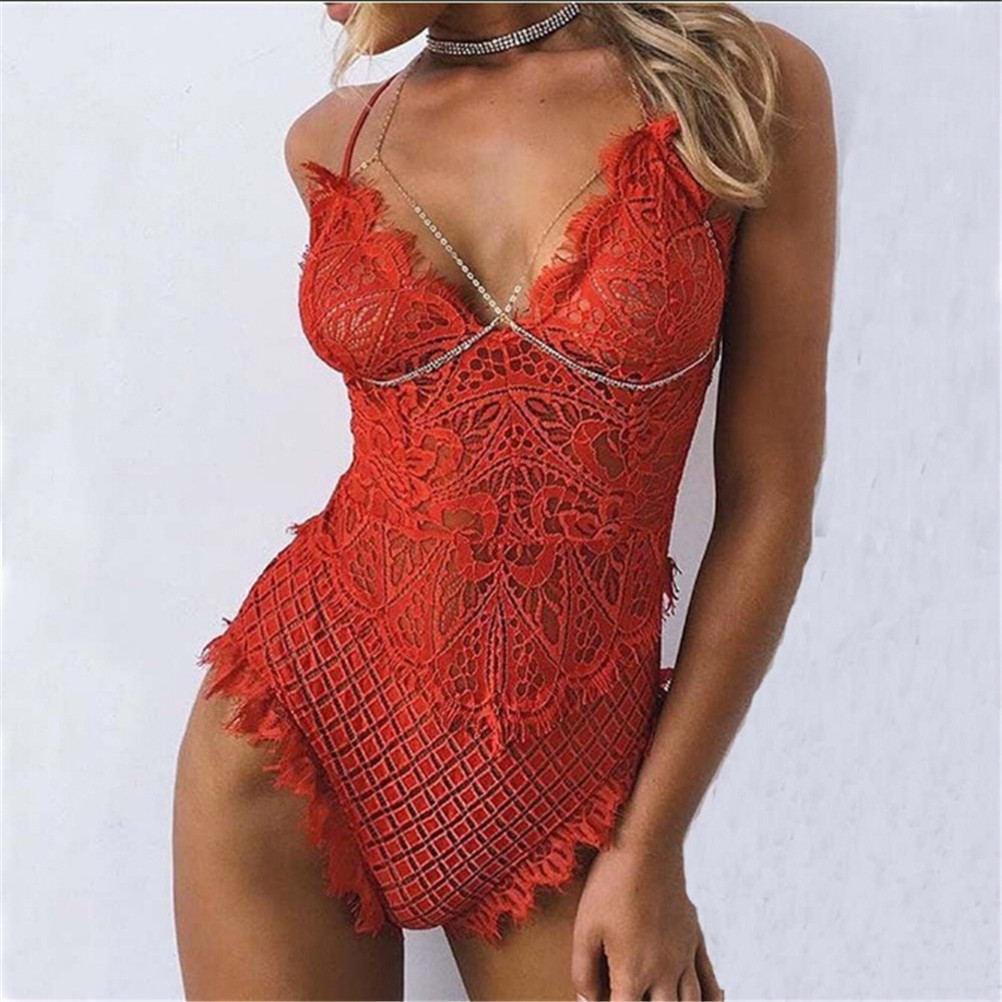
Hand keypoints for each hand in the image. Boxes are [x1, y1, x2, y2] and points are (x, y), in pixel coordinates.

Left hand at [571, 840, 722, 1000]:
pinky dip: (712, 996)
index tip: (605, 1000)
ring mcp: (684, 955)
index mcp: (633, 971)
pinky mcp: (694, 937)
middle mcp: (664, 971)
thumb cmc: (613, 883)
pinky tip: (713, 1000)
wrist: (648, 845)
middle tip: (634, 995)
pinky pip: (710, 977)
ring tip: (664, 1000)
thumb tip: (586, 999)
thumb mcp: (585, 927)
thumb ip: (584, 971)